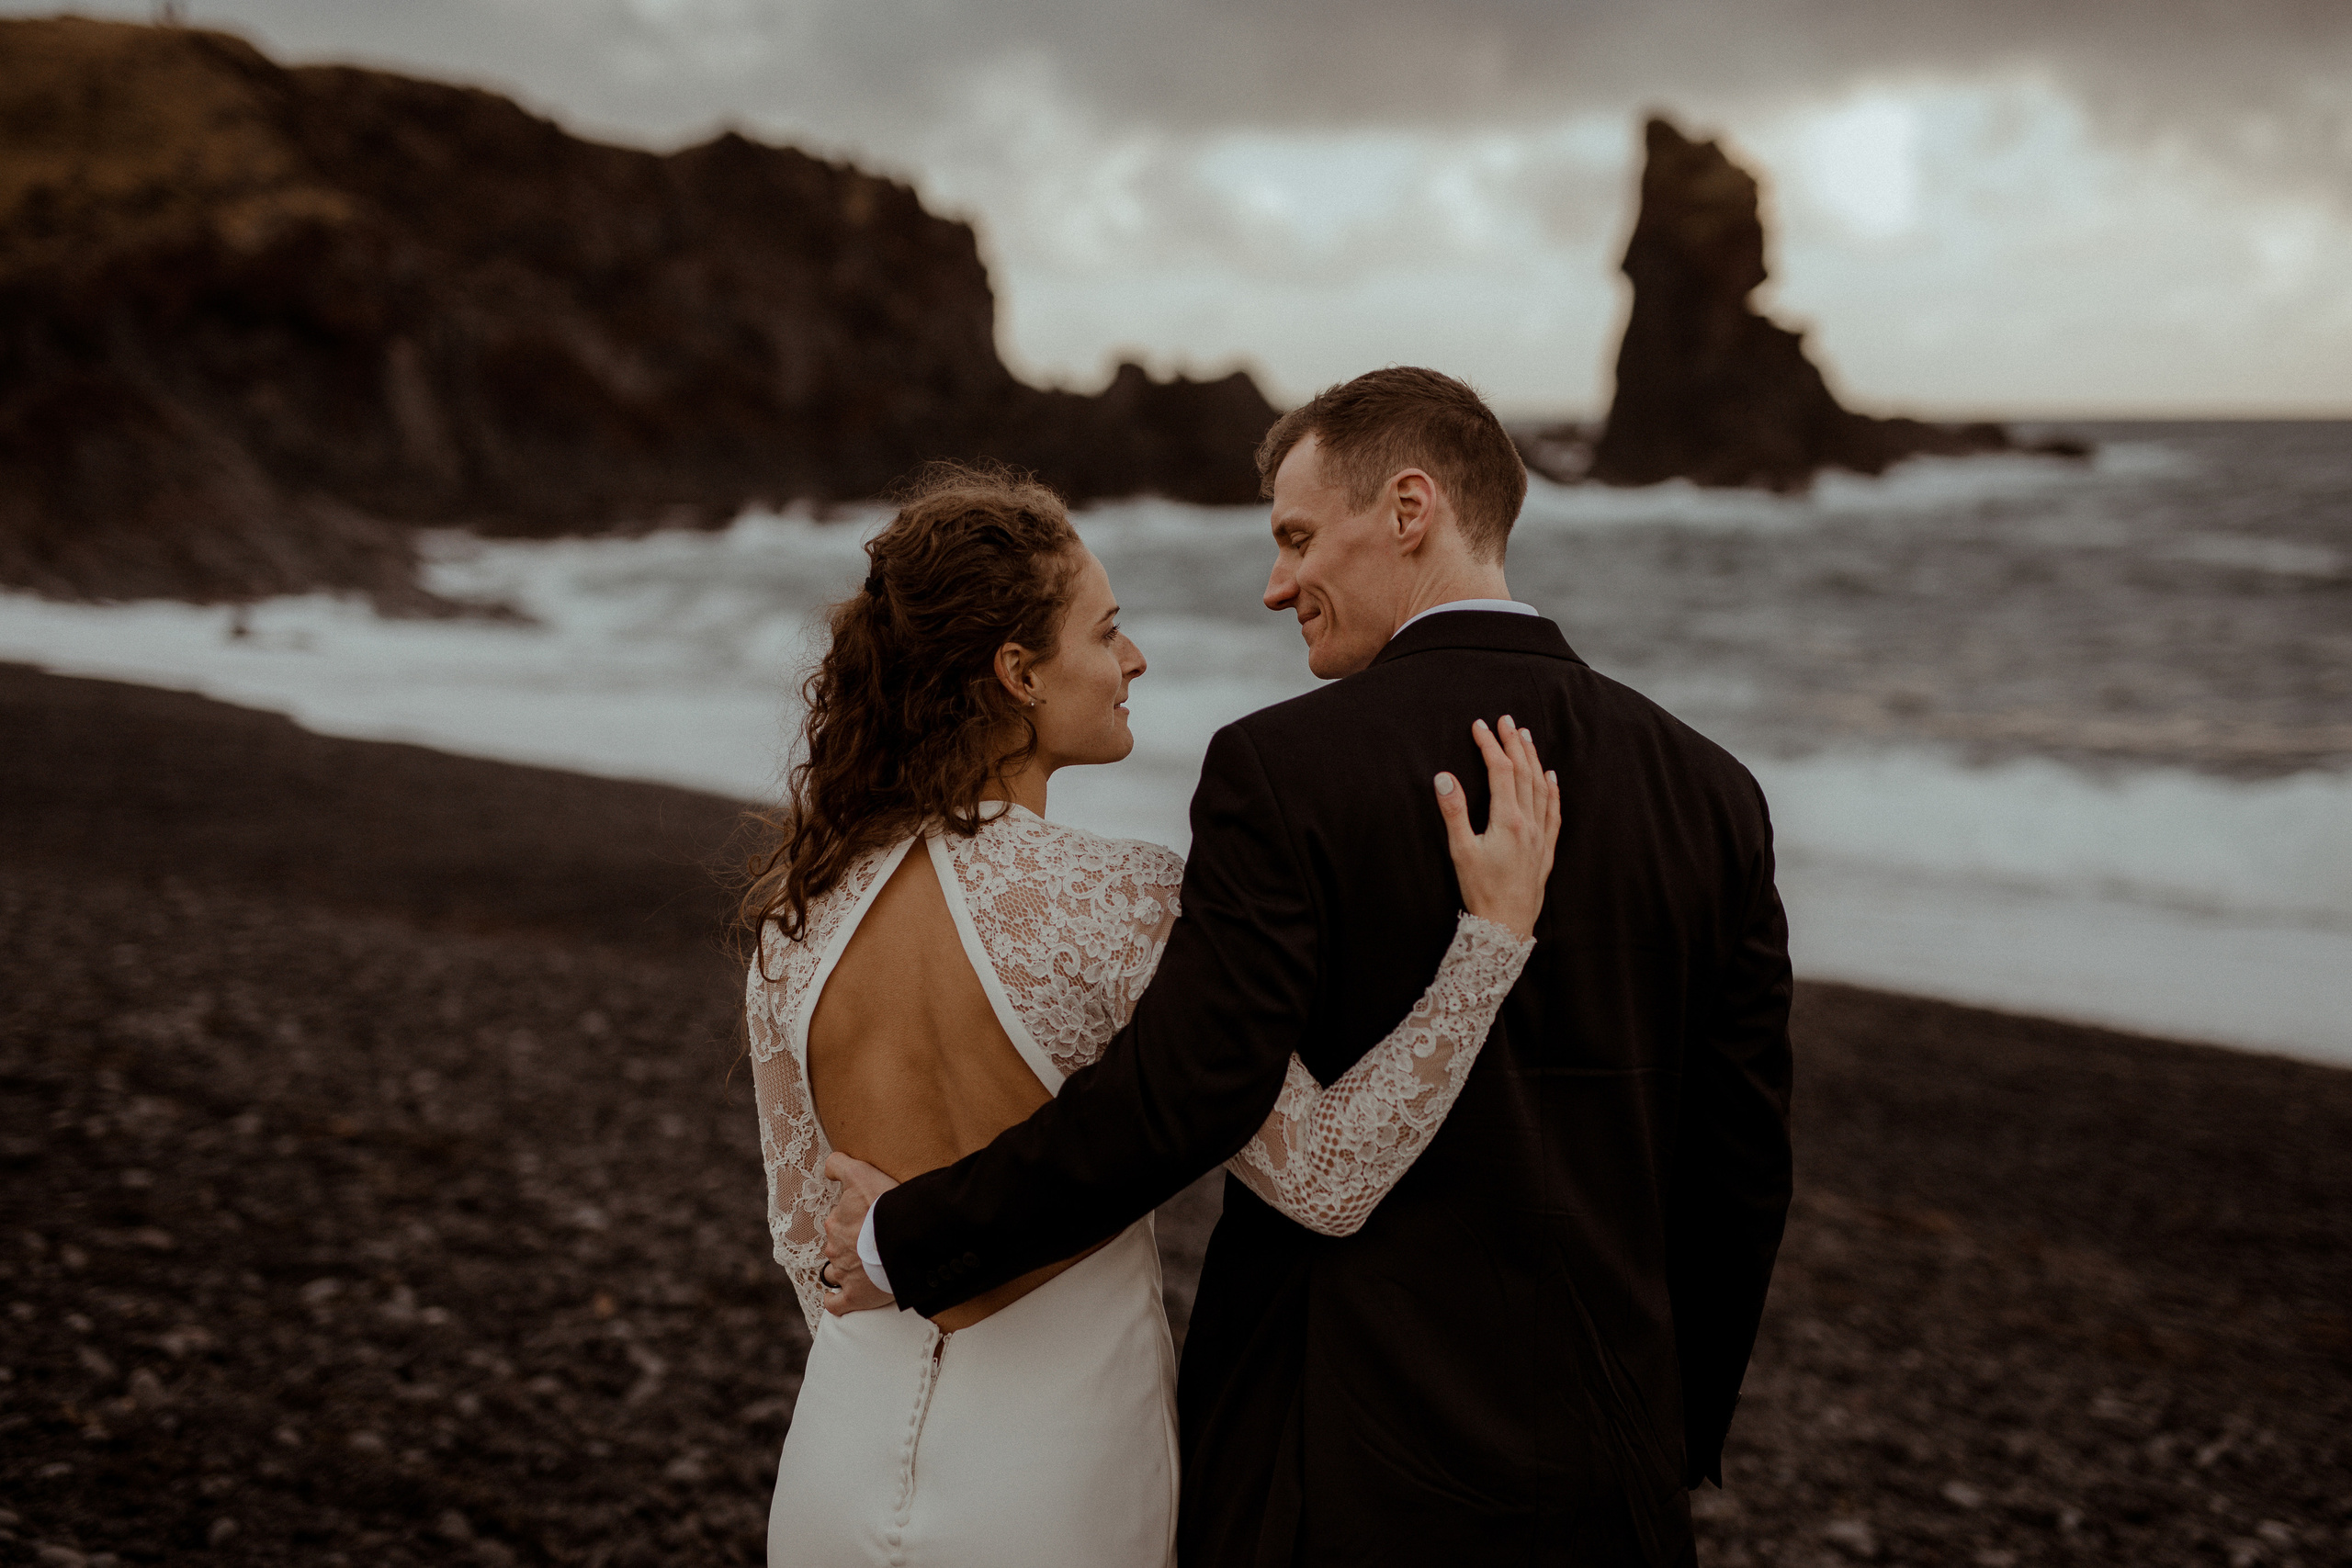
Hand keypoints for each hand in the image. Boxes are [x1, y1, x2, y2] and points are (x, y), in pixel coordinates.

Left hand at [819, 1151, 898, 1315]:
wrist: (906, 1238)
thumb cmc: (885, 1205)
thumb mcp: (861, 1173)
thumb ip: (840, 1165)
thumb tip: (828, 1168)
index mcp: (835, 1224)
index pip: (837, 1223)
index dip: (852, 1222)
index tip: (868, 1222)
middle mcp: (835, 1249)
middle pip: (837, 1248)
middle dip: (849, 1247)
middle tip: (871, 1244)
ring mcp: (844, 1274)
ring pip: (835, 1273)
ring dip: (845, 1271)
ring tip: (863, 1269)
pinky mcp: (855, 1297)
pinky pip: (835, 1304)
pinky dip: (835, 1302)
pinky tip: (839, 1298)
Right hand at [1435, 715, 1561, 939]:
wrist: (1506, 926)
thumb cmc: (1481, 890)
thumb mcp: (1460, 851)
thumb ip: (1454, 812)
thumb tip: (1444, 777)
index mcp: (1507, 820)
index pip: (1500, 771)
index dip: (1489, 745)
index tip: (1479, 726)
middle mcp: (1528, 823)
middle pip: (1524, 773)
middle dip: (1514, 744)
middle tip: (1506, 721)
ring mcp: (1540, 836)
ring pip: (1540, 788)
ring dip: (1533, 760)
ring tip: (1525, 737)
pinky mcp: (1545, 849)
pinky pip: (1553, 812)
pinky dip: (1552, 790)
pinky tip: (1551, 777)